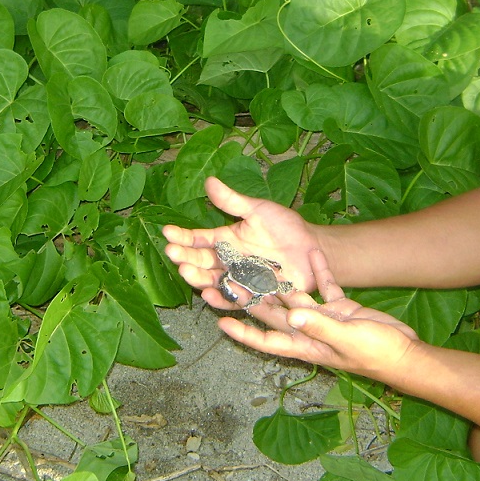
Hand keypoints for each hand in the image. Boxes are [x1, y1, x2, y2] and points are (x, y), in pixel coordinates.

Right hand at [163, 176, 320, 309]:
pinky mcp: (254, 295)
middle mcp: (228, 261)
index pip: (198, 239)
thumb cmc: (285, 227)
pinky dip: (221, 299)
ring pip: (213, 282)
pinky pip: (234, 300)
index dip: (182, 236)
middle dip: (185, 258)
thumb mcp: (258, 210)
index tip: (167, 231)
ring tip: (185, 272)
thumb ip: (233, 202)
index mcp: (226, 240)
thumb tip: (209, 180)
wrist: (312, 250)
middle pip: (201, 262)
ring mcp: (239, 279)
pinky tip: (209, 295)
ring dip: (198, 278)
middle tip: (172, 254)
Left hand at [218, 249, 421, 382]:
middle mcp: (310, 332)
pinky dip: (319, 271)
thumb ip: (320, 327)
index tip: (221, 323)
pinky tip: (313, 252)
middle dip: (255, 300)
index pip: (268, 341)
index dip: (245, 334)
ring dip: (283, 281)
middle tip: (233, 281)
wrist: (404, 352)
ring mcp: (325, 318)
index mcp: (307, 346)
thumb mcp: (346, 340)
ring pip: (297, 297)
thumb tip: (292, 315)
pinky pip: (325, 286)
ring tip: (264, 261)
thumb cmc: (376, 354)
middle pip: (275, 315)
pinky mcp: (341, 307)